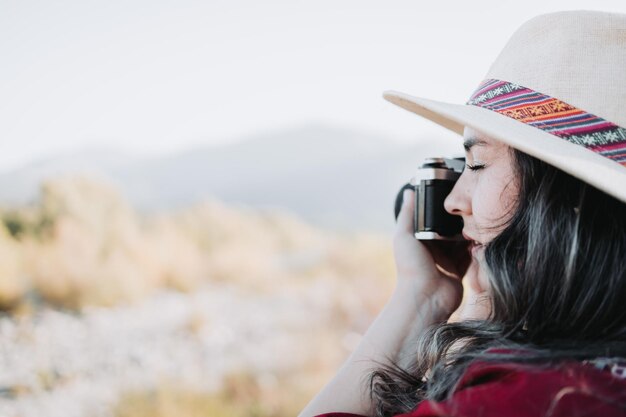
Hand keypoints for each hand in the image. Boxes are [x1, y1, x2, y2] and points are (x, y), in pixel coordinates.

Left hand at [393, 189, 470, 316]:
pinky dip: (477, 249)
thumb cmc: (411, 268)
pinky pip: (471, 257)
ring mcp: (447, 260)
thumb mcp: (404, 236)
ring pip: (463, 242)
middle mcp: (433, 249)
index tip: (456, 196)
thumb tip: (409, 191)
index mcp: (420, 240)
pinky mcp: (459, 272)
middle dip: (460, 221)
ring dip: (470, 233)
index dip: (444, 209)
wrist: (425, 299)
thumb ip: (408, 214)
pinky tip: (484, 238)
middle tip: (474, 207)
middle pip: (450, 230)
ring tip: (482, 219)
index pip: (433, 220)